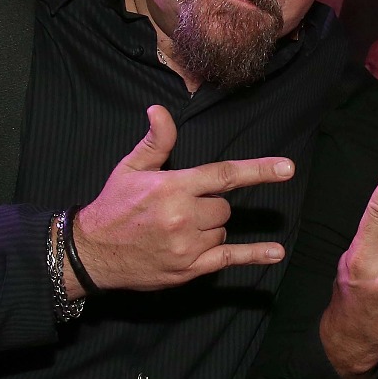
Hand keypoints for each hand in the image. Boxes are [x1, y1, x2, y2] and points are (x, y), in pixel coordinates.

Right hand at [71, 106, 295, 291]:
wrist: (90, 253)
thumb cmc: (113, 207)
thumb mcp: (130, 169)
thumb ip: (155, 142)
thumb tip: (159, 110)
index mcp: (173, 187)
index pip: (224, 175)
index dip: (259, 171)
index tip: (287, 168)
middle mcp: (183, 216)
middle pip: (223, 208)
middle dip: (210, 207)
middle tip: (180, 210)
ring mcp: (187, 245)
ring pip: (221, 231)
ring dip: (209, 229)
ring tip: (176, 231)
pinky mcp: (188, 268)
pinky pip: (228, 258)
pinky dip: (254, 256)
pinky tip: (276, 252)